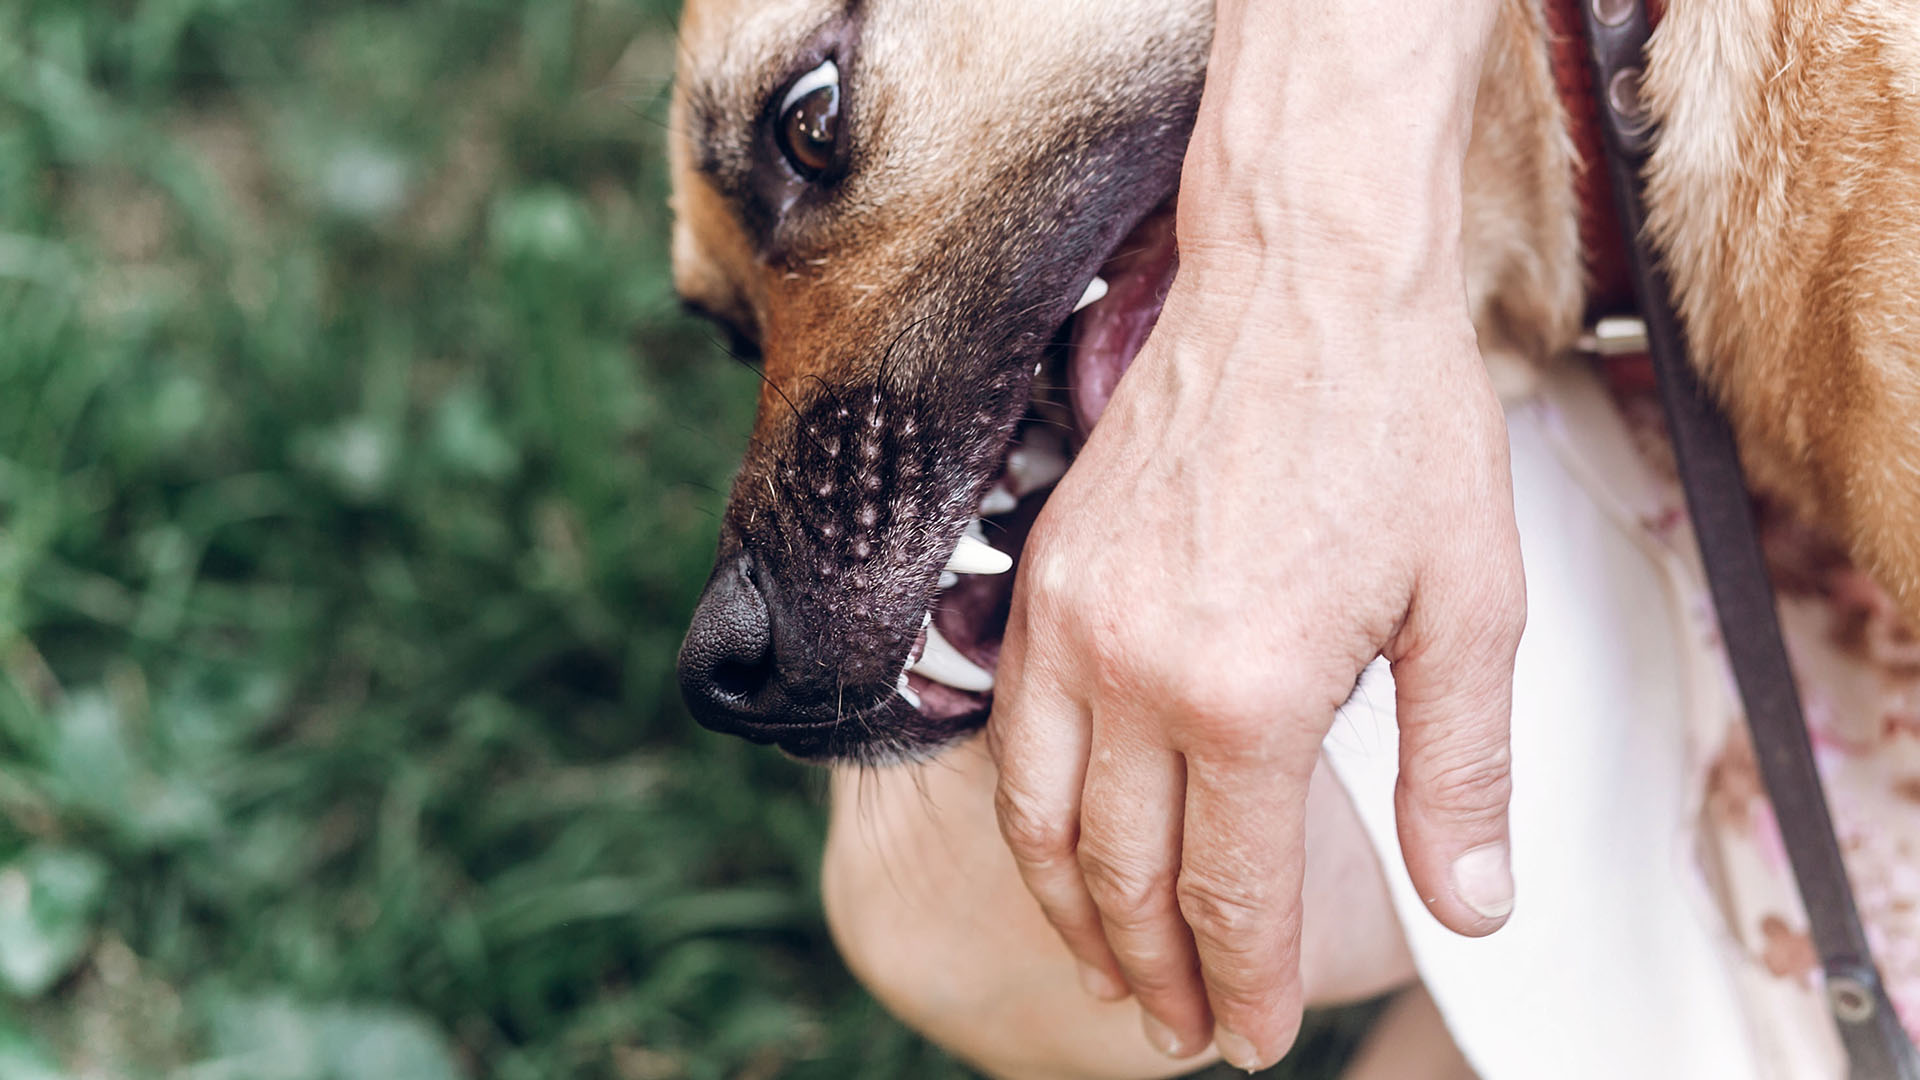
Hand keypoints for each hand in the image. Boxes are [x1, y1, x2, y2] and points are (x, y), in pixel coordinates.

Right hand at [989, 252, 1524, 1069]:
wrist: (1301, 279)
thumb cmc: (1396, 426)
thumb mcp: (1471, 605)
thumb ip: (1460, 771)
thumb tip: (1472, 905)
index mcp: (1251, 693)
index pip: (1234, 891)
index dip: (1246, 981)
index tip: (1255, 1037)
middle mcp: (1137, 671)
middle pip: (1127, 876)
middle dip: (1158, 974)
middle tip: (1189, 1030)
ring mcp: (1070, 622)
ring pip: (1044, 822)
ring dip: (1074, 916)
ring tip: (1112, 972)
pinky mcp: (1041, 575)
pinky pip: (1012, 735)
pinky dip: (1031, 818)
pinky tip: (1062, 847)